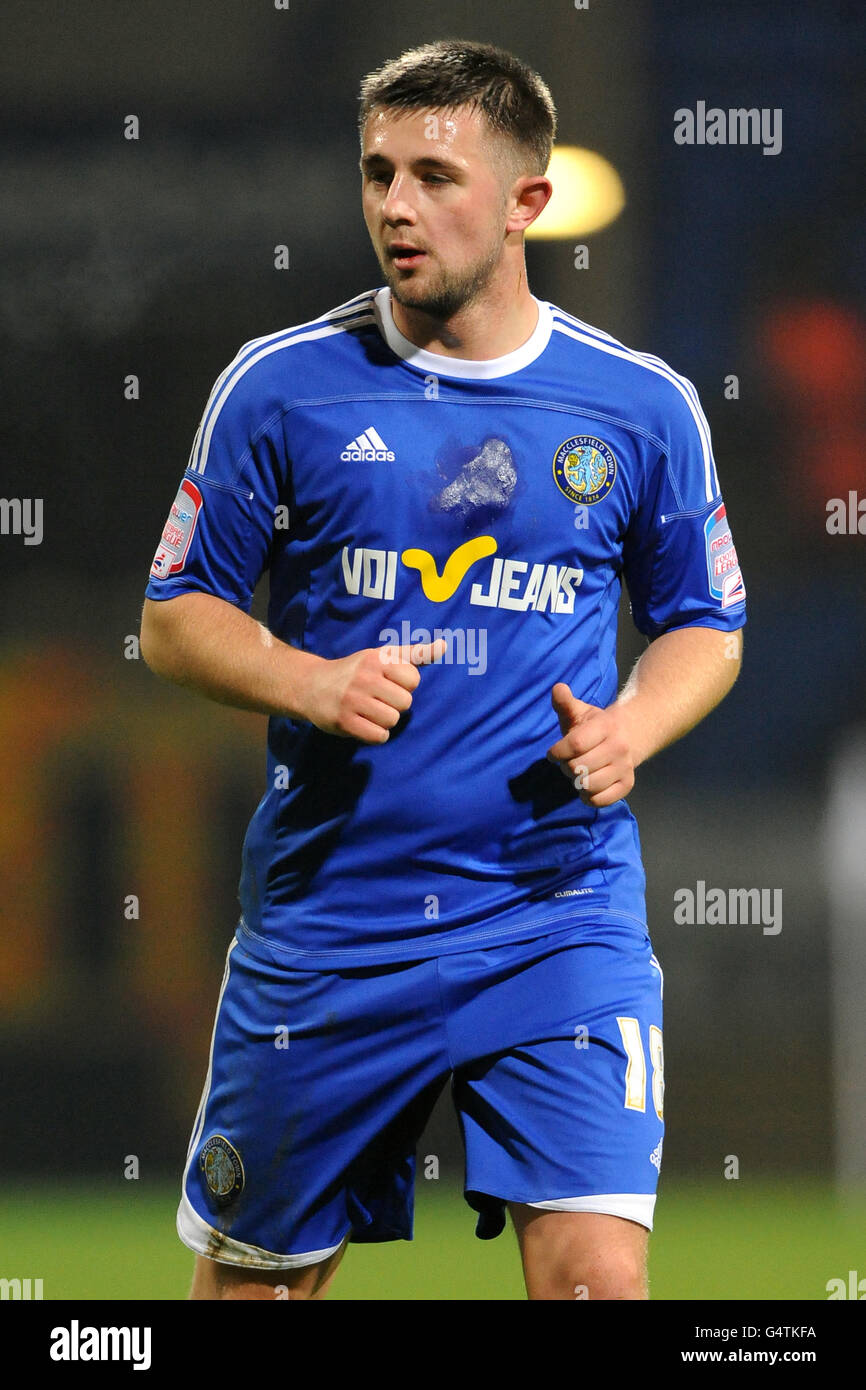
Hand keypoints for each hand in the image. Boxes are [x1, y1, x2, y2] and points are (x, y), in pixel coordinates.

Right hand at [303, 639, 446, 743]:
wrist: (311, 685)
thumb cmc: (355, 671)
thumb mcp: (383, 656)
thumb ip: (415, 653)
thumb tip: (444, 647)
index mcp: (377, 659)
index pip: (413, 679)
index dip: (404, 685)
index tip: (388, 683)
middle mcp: (364, 677)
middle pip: (405, 702)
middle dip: (395, 704)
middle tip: (378, 700)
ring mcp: (353, 700)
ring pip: (392, 720)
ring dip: (385, 720)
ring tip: (370, 712)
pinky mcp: (344, 721)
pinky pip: (378, 736)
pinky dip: (376, 734)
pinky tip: (365, 724)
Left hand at [546, 682, 637, 807]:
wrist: (634, 733)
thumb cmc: (598, 725)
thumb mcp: (581, 711)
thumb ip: (565, 702)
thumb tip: (557, 689)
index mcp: (606, 727)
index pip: (576, 744)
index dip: (557, 752)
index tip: (552, 754)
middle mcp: (618, 748)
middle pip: (579, 767)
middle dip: (565, 767)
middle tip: (567, 762)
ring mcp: (625, 768)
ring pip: (588, 785)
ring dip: (576, 782)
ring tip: (578, 773)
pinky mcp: (627, 785)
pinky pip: (600, 800)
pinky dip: (588, 797)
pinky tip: (586, 787)